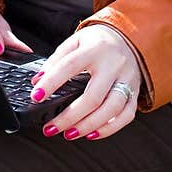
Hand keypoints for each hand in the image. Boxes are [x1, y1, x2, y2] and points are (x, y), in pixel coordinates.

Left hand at [29, 24, 141, 140]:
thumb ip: (56, 59)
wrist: (129, 38)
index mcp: (95, 49)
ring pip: (111, 109)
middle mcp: (114, 65)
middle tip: (51, 128)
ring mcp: (127, 79)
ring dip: (88, 125)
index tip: (36, 96)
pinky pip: (126, 115)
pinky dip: (109, 128)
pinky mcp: (135, 92)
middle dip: (69, 116)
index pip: (70, 66)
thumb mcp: (75, 42)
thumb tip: (38, 80)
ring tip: (69, 134)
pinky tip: (92, 134)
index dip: (52, 82)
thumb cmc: (98, 42)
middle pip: (93, 96)